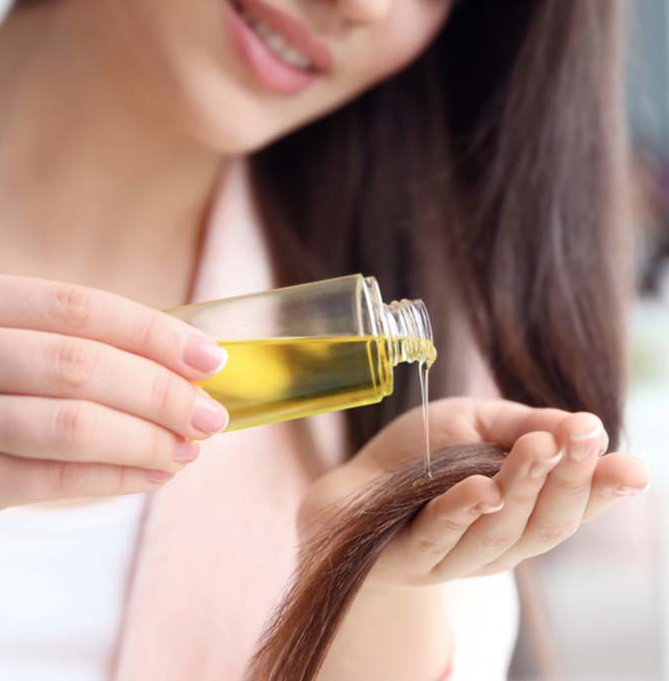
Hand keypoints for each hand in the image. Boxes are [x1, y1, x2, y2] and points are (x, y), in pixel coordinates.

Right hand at [0, 273, 228, 548]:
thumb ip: (63, 345)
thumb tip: (182, 363)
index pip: (78, 307)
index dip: (151, 331)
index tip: (210, 356)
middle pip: (79, 364)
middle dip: (160, 391)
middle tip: (211, 415)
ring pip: (70, 424)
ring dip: (145, 438)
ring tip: (189, 448)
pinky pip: (50, 479)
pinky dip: (114, 478)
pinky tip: (154, 475)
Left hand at [300, 397, 650, 585]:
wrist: (349, 490)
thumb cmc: (418, 456)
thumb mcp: (475, 424)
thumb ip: (525, 425)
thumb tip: (587, 424)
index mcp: (519, 514)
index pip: (570, 508)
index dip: (603, 491)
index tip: (633, 468)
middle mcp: (496, 544)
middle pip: (544, 526)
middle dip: (569, 481)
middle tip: (584, 440)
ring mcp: (454, 557)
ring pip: (500, 534)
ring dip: (523, 489)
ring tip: (537, 448)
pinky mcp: (410, 557)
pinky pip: (440, 538)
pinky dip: (463, 512)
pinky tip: (481, 488)